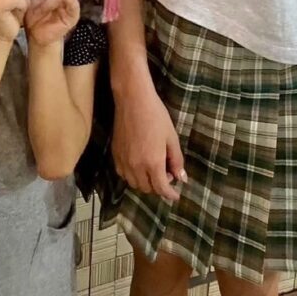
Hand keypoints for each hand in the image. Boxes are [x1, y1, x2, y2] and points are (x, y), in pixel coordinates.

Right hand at [112, 75, 185, 201]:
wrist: (133, 100)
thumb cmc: (156, 116)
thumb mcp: (171, 137)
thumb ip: (176, 160)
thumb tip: (181, 178)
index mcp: (152, 163)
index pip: (161, 189)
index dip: (170, 195)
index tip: (176, 195)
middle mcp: (136, 167)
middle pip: (147, 189)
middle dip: (159, 187)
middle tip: (167, 174)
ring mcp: (123, 161)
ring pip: (134, 184)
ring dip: (145, 183)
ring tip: (153, 169)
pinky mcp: (115, 154)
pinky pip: (123, 174)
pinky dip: (132, 176)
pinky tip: (139, 165)